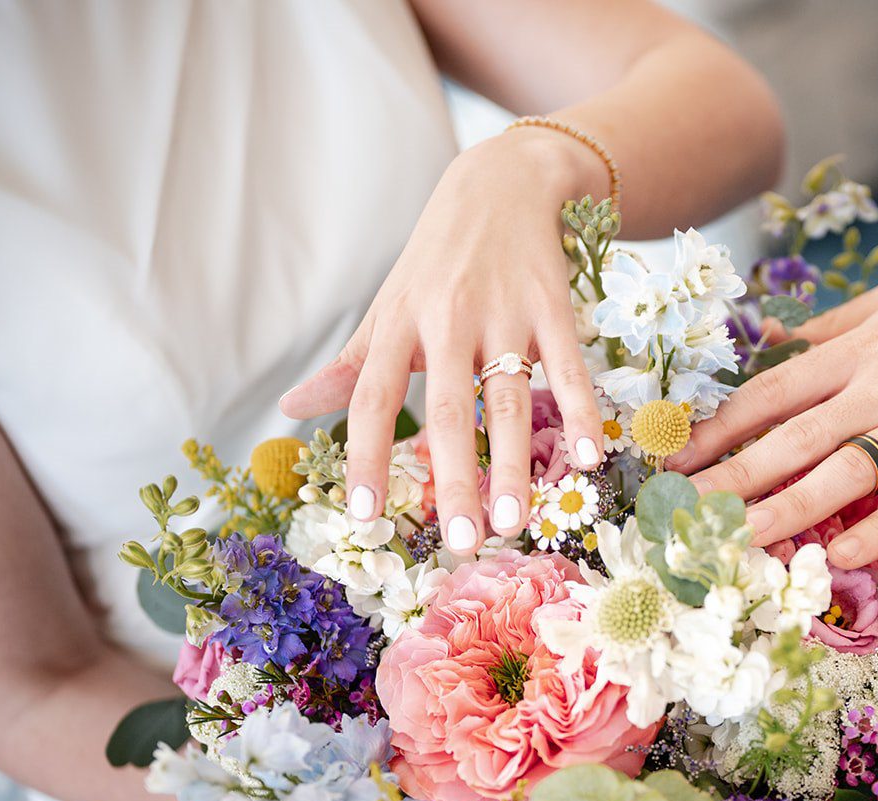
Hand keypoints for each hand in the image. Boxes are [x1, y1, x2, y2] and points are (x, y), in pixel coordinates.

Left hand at [280, 130, 608, 548]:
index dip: (366, 456)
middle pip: (449, 409)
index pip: (372, 397)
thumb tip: (289, 410)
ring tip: (514, 522)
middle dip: (455, 478)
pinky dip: (580, 411)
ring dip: (514, 464)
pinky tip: (588, 457)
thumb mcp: (389, 306)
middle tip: (460, 541)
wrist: (502, 182)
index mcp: (399, 324)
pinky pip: (568, 367)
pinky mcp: (553, 305)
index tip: (367, 517)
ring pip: (510, 398)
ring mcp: (505, 313)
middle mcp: (448, 319)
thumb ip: (350, 365)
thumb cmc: (437, 259)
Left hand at [668, 253, 877, 568]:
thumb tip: (773, 341)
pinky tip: (841, 558)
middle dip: (732, 476)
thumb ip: (834, 326)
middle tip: (683, 512)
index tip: (675, 456)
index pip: (771, 391)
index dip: (719, 426)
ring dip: (786, 510)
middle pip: (792, 437)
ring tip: (739, 543)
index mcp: (858, 351)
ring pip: (843, 472)